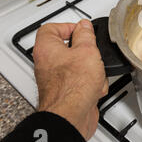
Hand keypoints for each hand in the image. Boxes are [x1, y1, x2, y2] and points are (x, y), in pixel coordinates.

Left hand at [33, 20, 107, 139]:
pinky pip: (82, 83)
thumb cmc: (72, 86)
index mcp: (46, 49)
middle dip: (84, 52)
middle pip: (66, 48)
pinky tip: (95, 88)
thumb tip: (84, 26)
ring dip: (92, 69)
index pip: (51, 28)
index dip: (68, 26)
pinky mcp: (67, 93)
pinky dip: (92, 85)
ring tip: (95, 73)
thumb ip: (85, 35)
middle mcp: (47, 64)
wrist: (72, 115)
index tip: (82, 30)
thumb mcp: (86, 50)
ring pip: (77, 66)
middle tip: (91, 51)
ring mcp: (56, 80)